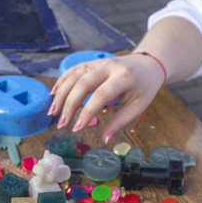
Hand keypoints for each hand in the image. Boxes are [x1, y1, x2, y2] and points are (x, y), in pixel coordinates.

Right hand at [49, 52, 165, 143]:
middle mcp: (109, 66)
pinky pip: (73, 69)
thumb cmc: (144, 87)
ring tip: (53, 112)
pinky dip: (62, 81)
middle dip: (69, 104)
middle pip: (83, 83)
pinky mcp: (92, 62)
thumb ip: (120, 121)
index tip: (77, 129)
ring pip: (74, 75)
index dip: (87, 112)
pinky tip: (53, 94)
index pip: (101, 95)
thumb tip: (104, 140)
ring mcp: (99, 62)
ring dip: (61, 93)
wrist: (148, 64)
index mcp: (124, 77)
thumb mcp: (138, 106)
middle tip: (62, 123)